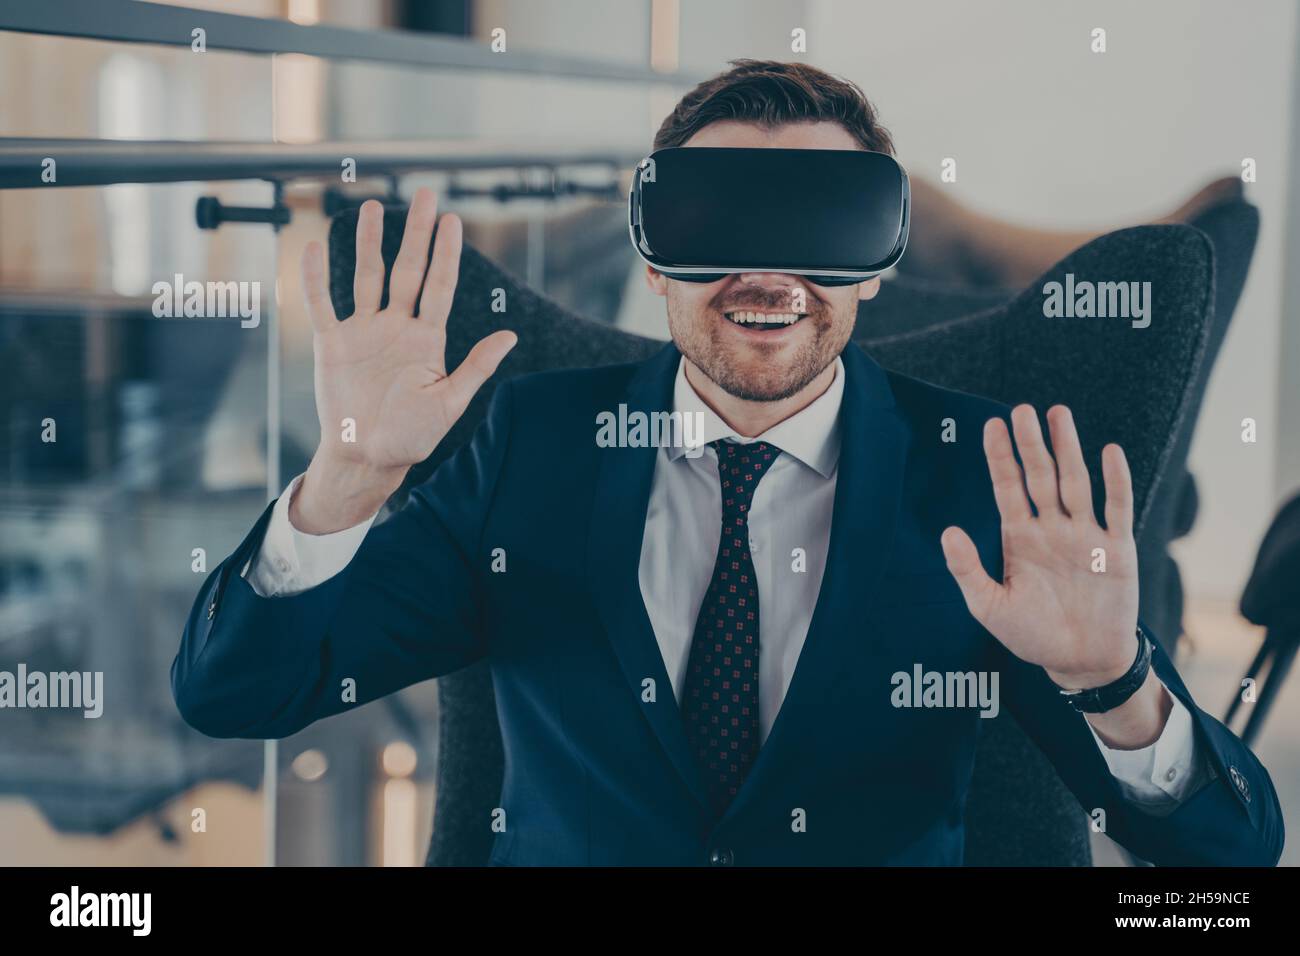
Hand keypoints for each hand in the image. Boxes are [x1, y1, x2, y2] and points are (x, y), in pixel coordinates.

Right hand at [293, 188, 515, 531]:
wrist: (368, 457)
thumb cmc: (412, 436)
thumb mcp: (449, 402)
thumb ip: (476, 367)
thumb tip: (511, 335)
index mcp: (427, 339)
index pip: (439, 286)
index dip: (446, 254)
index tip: (452, 219)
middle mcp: (397, 327)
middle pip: (407, 270)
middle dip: (416, 234)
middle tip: (424, 195)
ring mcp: (364, 332)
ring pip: (367, 277)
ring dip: (370, 243)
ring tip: (374, 208)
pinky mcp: (333, 343)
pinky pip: (323, 304)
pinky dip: (317, 278)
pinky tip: (315, 248)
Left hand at [940, 405, 1139, 689]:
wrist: (1080, 662)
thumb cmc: (1031, 635)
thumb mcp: (989, 605)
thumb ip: (968, 568)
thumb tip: (947, 530)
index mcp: (1019, 537)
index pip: (1007, 487)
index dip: (1000, 457)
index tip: (991, 425)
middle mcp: (1051, 529)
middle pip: (1040, 476)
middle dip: (1031, 444)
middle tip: (1023, 410)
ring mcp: (1085, 535)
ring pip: (1075, 482)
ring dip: (1068, 449)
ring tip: (1058, 414)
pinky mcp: (1117, 549)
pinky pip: (1117, 508)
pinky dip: (1115, 480)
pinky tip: (1109, 452)